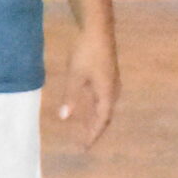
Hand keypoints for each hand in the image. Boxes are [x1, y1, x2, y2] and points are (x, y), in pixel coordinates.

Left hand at [56, 32, 118, 147]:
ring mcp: (112, 81)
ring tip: (87, 129)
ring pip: (105, 106)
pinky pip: (103, 97)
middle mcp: (113, 89)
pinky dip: (96, 106)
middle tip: (86, 142)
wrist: (97, 29)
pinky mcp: (108, 74)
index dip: (94, 134)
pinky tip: (88, 106)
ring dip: (97, 118)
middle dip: (96, 129)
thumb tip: (64, 118)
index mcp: (107, 92)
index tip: (85, 147)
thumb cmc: (86, 52)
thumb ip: (70, 97)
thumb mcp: (75, 76)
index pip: (102, 120)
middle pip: (106, 115)